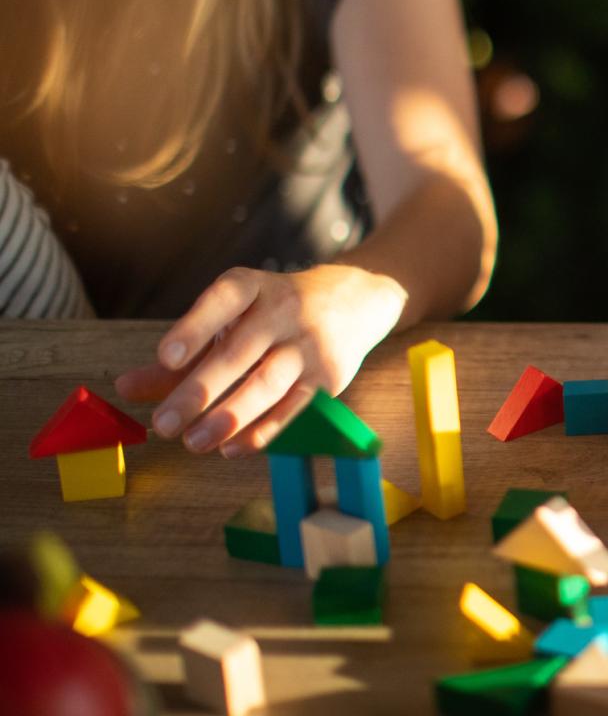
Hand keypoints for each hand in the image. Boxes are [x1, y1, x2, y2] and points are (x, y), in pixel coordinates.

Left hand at [115, 264, 406, 457]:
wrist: (352, 302)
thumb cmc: (272, 313)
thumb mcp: (230, 318)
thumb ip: (182, 352)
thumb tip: (126, 387)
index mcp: (254, 288)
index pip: (224, 300)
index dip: (195, 328)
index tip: (165, 357)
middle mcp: (284, 310)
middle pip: (240, 353)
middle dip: (200, 391)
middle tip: (162, 424)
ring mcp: (308, 344)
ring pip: (268, 383)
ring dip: (230, 416)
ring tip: (193, 442)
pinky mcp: (327, 376)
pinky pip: (292, 407)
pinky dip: (262, 431)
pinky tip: (232, 448)